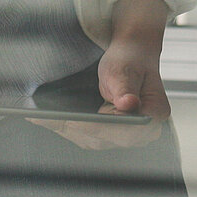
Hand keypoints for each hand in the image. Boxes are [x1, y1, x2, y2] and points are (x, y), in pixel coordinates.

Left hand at [34, 0, 170, 149]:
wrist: (130, 56)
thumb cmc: (131, 59)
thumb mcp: (126, 68)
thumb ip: (126, 87)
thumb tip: (129, 104)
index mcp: (154, 113)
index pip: (125, 129)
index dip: (98, 128)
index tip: (75, 122)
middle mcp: (142, 130)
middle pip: (105, 138)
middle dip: (74, 128)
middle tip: (47, 119)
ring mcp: (125, 134)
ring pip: (91, 140)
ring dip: (67, 129)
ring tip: (42, 118)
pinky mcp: (109, 133)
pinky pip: (86, 136)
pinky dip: (67, 127)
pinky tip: (47, 119)